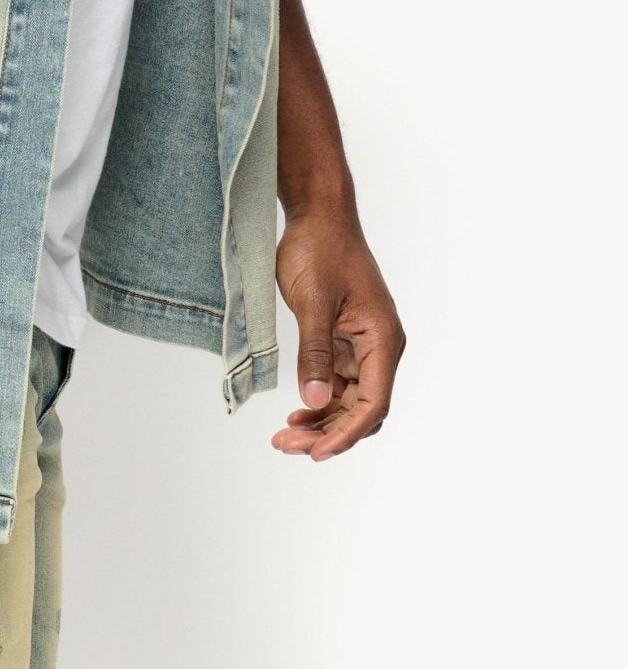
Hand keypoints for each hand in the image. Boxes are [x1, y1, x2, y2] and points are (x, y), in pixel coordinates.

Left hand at [272, 211, 405, 461]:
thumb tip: (316, 400)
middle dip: (328, 433)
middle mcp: (379, 347)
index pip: (373, 403)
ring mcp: (362, 345)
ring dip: (321, 421)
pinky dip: (319, 400)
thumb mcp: (313, 301)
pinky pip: (337, 383)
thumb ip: (316, 352)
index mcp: (383, 339)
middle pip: (362, 409)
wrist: (318, 215)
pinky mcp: (345, 340)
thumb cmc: (319, 249)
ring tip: (284, 437)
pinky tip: (297, 413)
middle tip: (286, 446)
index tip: (316, 453)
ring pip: (348, 400)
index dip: (346, 434)